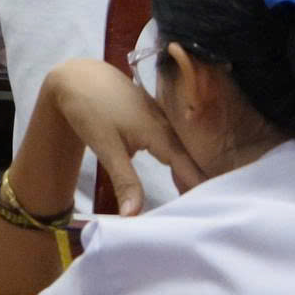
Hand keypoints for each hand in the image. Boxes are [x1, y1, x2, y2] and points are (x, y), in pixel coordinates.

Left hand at [35, 58, 200, 214]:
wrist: (77, 77)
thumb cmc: (90, 110)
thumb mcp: (107, 148)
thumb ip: (125, 182)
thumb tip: (134, 216)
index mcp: (162, 134)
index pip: (191, 169)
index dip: (203, 190)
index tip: (217, 212)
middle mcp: (168, 126)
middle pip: (192, 160)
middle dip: (201, 184)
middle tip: (212, 212)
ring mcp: (161, 119)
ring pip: (183, 150)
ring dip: (190, 172)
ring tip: (200, 198)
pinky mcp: (153, 118)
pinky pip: (174, 142)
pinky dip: (179, 160)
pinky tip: (179, 173)